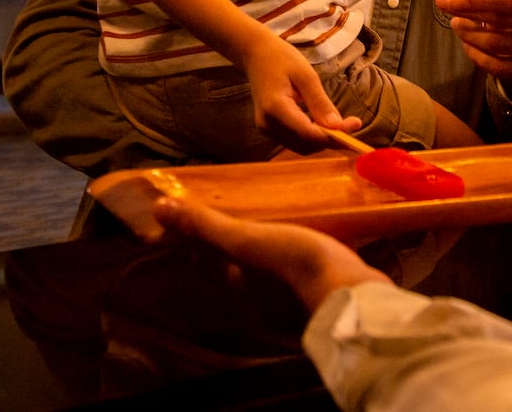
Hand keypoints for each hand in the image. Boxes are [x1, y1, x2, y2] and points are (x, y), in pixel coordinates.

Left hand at [153, 196, 387, 310]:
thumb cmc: (295, 264)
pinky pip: (295, 276)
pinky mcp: (317, 297)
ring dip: (263, 254)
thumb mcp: (246, 239)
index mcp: (237, 282)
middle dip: (230, 247)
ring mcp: (289, 302)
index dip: (196, 242)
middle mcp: (257, 298)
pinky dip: (293, 260)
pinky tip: (308, 244)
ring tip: (272, 226)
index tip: (195, 219)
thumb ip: (206, 226)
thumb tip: (159, 208)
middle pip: (234, 270)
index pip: (204, 263)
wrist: (353, 297)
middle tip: (235, 217)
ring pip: (265, 275)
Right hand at [243, 40, 359, 151]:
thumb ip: (320, 102)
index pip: (308, 133)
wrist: (255, 55)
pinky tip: (324, 123)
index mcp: (275, 108)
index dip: (334, 135)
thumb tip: (338, 126)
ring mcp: (266, 129)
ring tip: (341, 124)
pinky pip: (295, 140)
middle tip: (353, 124)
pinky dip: (312, 136)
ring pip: (301, 146)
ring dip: (323, 139)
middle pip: (306, 144)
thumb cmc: (281, 59)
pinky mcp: (269, 129)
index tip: (356, 125)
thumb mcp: (305, 75)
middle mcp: (268, 124)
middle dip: (331, 139)